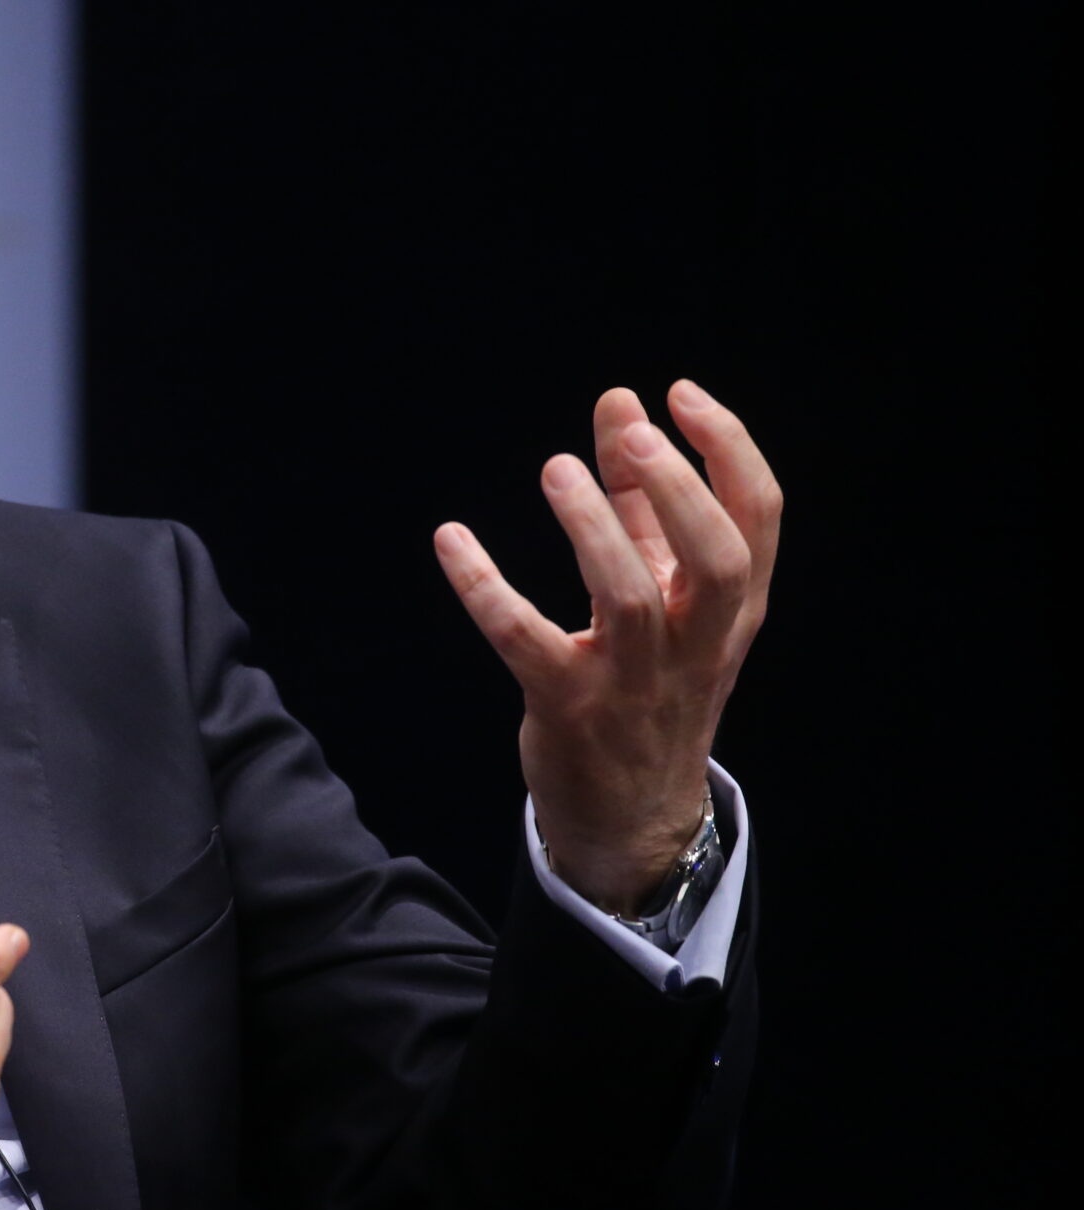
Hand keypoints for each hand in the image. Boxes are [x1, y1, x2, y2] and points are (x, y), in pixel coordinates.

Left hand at [433, 381, 781, 910]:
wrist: (632, 815)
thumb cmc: (648, 680)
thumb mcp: (662, 596)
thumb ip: (640, 504)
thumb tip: (620, 408)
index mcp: (729, 610)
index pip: (759, 520)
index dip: (730, 450)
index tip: (680, 394)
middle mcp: (696, 644)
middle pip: (717, 561)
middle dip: (680, 491)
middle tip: (635, 434)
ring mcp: (633, 681)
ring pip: (628, 600)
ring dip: (592, 528)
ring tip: (558, 469)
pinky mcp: (567, 709)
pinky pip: (524, 642)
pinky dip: (485, 587)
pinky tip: (451, 540)